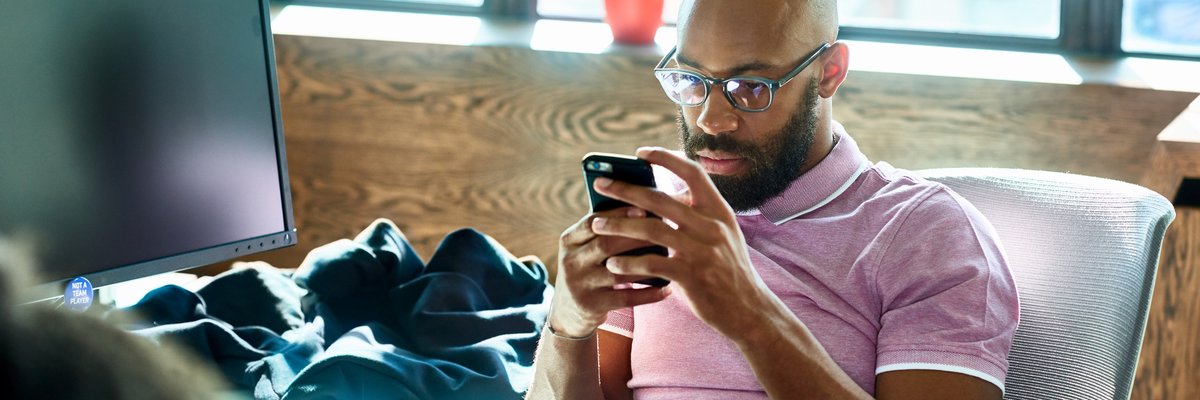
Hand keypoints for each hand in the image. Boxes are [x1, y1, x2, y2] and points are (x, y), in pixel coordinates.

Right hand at [548, 207, 672, 337]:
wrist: (568, 312)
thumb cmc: (588, 269)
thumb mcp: (584, 248)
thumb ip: (604, 230)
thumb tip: (643, 206)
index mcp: (569, 241)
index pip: (592, 222)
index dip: (618, 215)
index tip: (644, 209)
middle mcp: (570, 261)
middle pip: (606, 244)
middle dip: (636, 236)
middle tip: (664, 231)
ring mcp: (579, 285)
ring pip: (618, 272)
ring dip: (647, 264)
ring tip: (670, 257)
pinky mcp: (591, 306)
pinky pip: (625, 298)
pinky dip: (648, 294)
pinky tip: (667, 289)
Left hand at [589, 147, 773, 339]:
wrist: (749, 309)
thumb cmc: (727, 269)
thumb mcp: (722, 234)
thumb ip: (696, 215)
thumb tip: (656, 196)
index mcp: (719, 210)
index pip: (693, 172)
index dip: (666, 158)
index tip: (640, 153)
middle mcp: (712, 226)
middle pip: (661, 199)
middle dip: (625, 189)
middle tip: (600, 183)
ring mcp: (702, 251)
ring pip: (651, 229)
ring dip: (618, 226)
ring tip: (596, 225)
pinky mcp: (692, 276)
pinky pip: (652, 263)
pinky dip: (629, 263)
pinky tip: (613, 265)